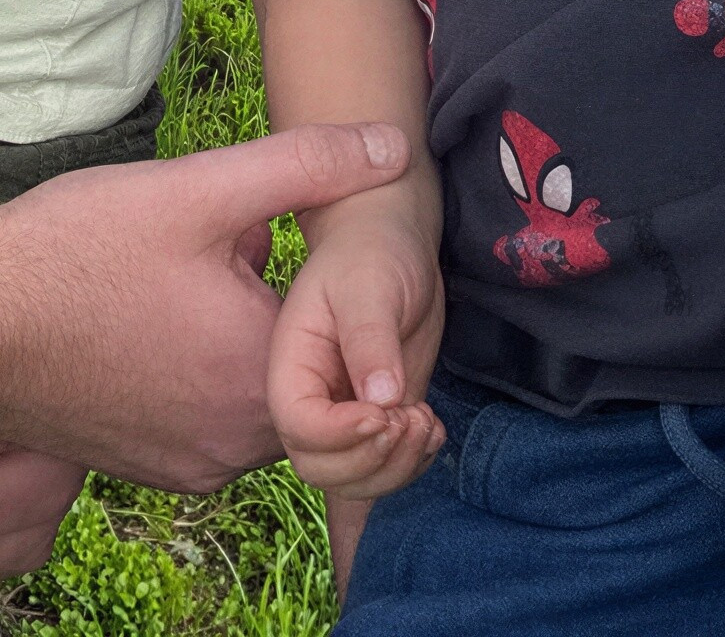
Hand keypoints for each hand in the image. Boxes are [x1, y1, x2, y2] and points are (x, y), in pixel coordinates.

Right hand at [0, 121, 410, 491]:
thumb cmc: (74, 251)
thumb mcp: (201, 187)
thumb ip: (308, 165)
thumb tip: (393, 149)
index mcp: (262, 379)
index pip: (351, 340)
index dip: (334, 278)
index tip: (301, 236)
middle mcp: (233, 444)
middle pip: (309, 373)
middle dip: (294, 310)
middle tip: (253, 248)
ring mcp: (187, 465)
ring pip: (258, 397)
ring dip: (250, 341)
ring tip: (209, 278)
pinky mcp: (146, 467)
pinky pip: (211, 422)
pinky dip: (208, 374)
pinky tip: (171, 317)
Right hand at [269, 206, 444, 498]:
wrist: (389, 243)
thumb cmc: (370, 253)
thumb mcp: (368, 287)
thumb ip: (371, 341)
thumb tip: (382, 401)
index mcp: (291, 365)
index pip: (299, 425)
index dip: (339, 433)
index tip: (384, 411)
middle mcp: (310, 399)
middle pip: (320, 467)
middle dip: (370, 460)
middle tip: (412, 418)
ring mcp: (343, 415)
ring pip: (352, 481)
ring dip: (395, 470)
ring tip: (427, 422)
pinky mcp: (377, 420)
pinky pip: (380, 470)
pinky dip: (409, 469)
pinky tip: (433, 431)